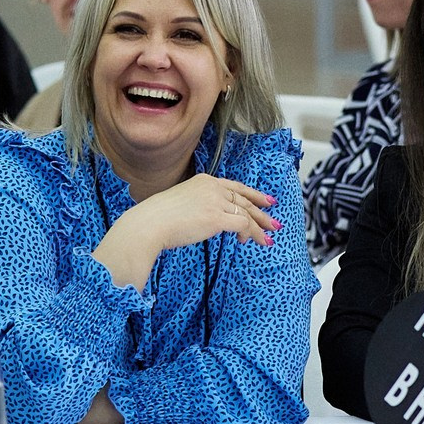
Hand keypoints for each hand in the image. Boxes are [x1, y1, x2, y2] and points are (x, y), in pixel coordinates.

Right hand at [94, 173, 280, 290]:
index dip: (253, 194)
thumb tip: (208, 219)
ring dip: (260, 227)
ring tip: (269, 238)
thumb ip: (198, 205)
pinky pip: (243, 225)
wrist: (149, 224)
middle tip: (274, 222)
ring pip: (247, 213)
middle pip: (245, 199)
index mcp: (204, 181)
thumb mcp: (180, 202)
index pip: (235, 186)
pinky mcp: (217, 217)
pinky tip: (247, 242)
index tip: (266, 200)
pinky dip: (250, 234)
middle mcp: (213, 187)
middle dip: (262, 212)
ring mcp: (216, 201)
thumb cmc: (158, 218)